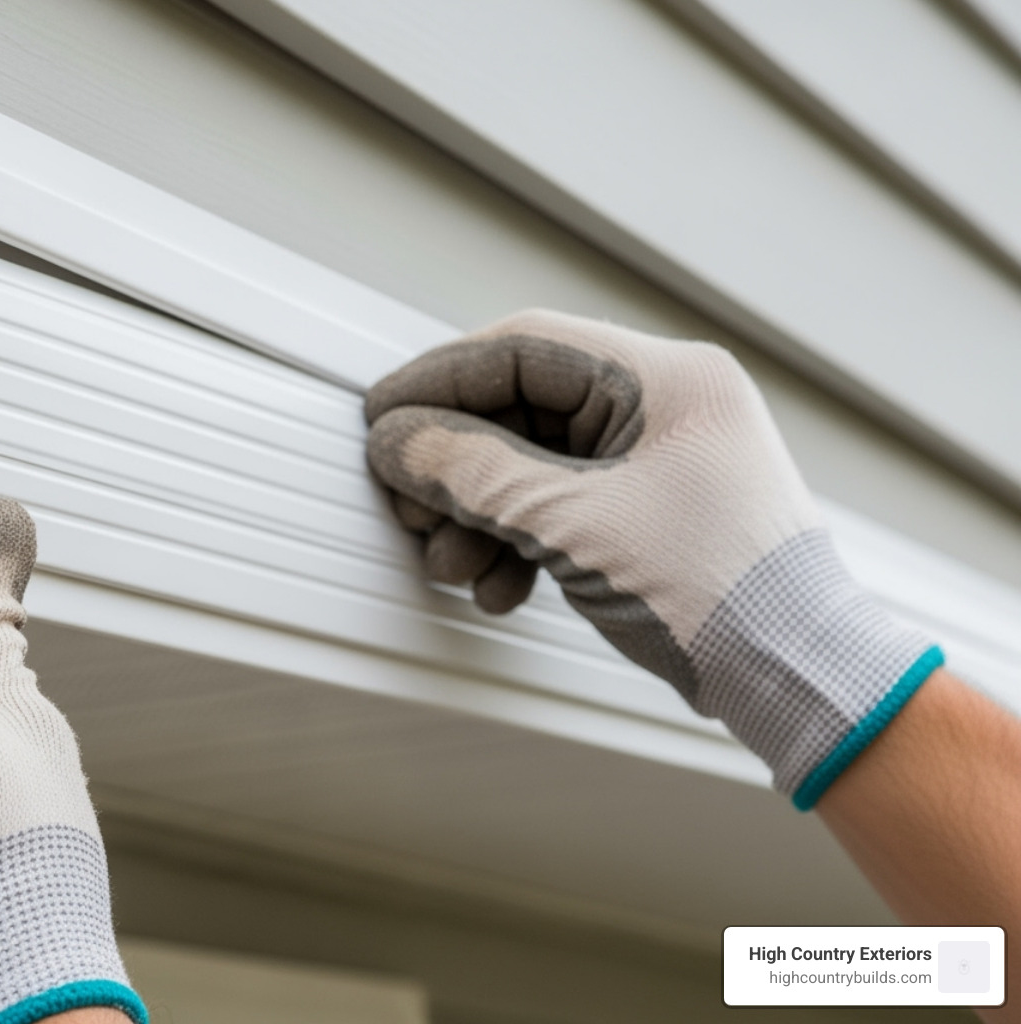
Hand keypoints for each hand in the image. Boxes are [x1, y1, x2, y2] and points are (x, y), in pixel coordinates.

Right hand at [365, 309, 939, 807]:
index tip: (382, 416)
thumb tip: (397, 441)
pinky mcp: (646, 511)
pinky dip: (517, 542)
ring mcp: (656, 460)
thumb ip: (474, 474)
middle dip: (457, 468)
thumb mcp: (575, 524)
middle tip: (412, 506)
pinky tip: (500, 586)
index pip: (523, 348)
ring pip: (531, 465)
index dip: (440, 380)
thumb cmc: (723, 593)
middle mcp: (663, 406)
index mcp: (666, 379)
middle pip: (520, 411)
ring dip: (479, 516)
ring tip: (453, 564)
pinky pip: (558, 506)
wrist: (796, 678)